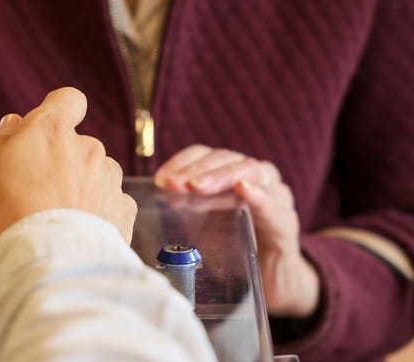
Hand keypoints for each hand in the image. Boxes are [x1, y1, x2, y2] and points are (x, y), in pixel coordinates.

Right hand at [0, 87, 136, 261]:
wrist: (47, 267)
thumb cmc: (4, 218)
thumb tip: (12, 128)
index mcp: (50, 130)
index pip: (67, 100)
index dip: (56, 111)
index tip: (42, 131)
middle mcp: (87, 148)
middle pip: (76, 144)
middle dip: (59, 161)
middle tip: (32, 192)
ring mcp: (108, 180)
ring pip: (94, 174)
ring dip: (79, 188)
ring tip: (55, 219)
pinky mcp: (123, 212)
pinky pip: (108, 204)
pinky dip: (96, 215)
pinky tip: (75, 233)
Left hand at [155, 145, 319, 317]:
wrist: (273, 280)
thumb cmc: (234, 247)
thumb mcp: (202, 227)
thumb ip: (184, 212)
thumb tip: (150, 205)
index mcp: (230, 175)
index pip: (204, 155)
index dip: (181, 162)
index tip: (160, 179)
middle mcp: (255, 177)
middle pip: (226, 158)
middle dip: (196, 169)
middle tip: (174, 184)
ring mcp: (275, 196)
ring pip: (252, 170)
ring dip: (221, 176)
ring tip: (197, 186)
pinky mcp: (285, 223)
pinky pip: (274, 203)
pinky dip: (259, 194)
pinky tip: (243, 190)